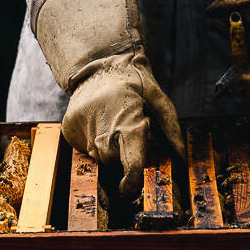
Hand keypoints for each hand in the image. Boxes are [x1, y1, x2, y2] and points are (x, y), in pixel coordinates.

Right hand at [61, 51, 184, 197]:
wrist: (98, 61)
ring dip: (111, 148)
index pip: (130, 161)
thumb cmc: (133, 79)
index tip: (132, 188)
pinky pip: (85, 148)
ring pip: (99, 157)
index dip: (132, 181)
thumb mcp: (158, 98)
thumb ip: (171, 129)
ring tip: (115, 122)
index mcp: (125, 120)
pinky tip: (101, 121)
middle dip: (124, 154)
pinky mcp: (68, 129)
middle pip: (114, 162)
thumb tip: (181, 159)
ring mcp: (80, 129)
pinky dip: (96, 141)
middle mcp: (99, 128)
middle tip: (131, 133)